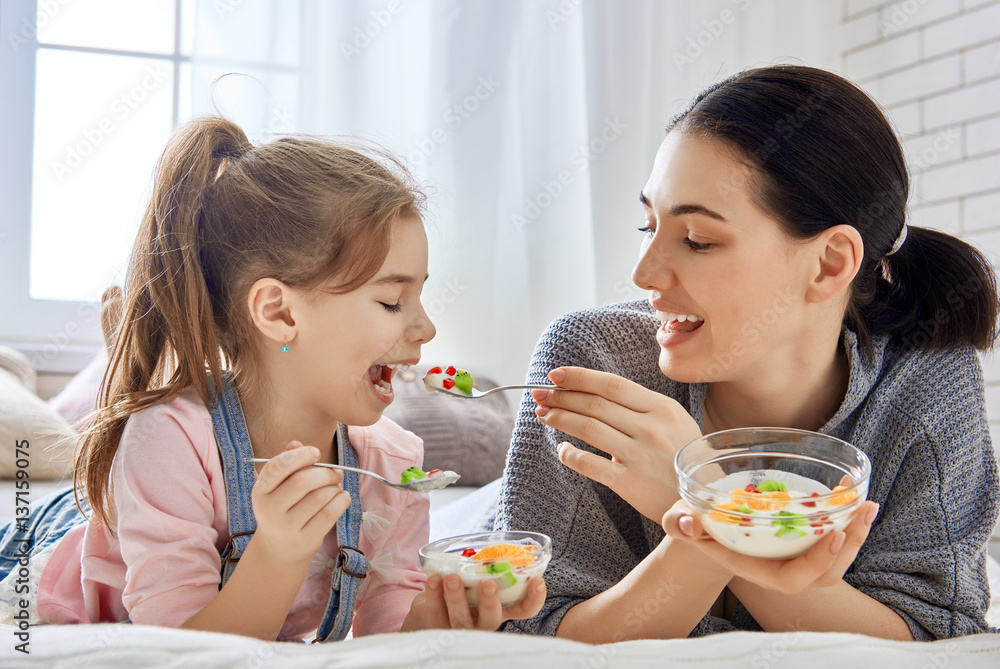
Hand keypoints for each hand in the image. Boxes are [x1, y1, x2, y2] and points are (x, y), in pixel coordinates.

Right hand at [250, 442, 351, 565]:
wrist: (279, 549)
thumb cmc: (283, 508)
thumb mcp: (279, 487)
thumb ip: (288, 463)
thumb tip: (296, 443)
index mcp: (261, 491)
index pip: (277, 467)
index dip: (300, 456)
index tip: (316, 453)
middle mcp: (269, 510)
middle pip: (303, 481)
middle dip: (325, 473)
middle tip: (336, 473)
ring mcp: (286, 528)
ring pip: (320, 497)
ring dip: (334, 487)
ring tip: (336, 487)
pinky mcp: (304, 540)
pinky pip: (329, 514)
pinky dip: (341, 501)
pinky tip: (341, 497)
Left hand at [401, 574, 546, 631]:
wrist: (430, 611)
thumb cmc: (462, 589)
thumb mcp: (478, 579)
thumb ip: (488, 567)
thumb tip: (502, 544)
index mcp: (498, 608)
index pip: (523, 610)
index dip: (534, 599)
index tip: (538, 581)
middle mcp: (482, 622)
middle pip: (491, 620)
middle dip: (490, 603)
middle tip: (488, 583)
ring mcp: (459, 628)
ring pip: (461, 619)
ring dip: (457, 597)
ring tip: (452, 578)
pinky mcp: (436, 627)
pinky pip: (436, 613)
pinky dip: (434, 595)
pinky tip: (433, 580)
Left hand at [532, 366, 701, 520]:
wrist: (704, 499)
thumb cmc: (683, 456)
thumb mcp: (674, 420)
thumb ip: (641, 406)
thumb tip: (595, 391)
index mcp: (661, 407)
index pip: (612, 385)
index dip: (580, 378)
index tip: (556, 375)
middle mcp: (650, 428)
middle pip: (595, 404)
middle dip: (561, 396)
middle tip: (540, 394)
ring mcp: (639, 455)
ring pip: (588, 428)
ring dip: (560, 418)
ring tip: (544, 414)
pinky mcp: (629, 482)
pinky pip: (590, 464)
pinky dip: (570, 455)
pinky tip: (562, 449)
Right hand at [662, 498, 879, 593]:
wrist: (707, 526)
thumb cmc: (694, 524)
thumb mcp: (681, 521)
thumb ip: (680, 524)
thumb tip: (689, 523)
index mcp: (755, 569)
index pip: (791, 579)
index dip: (814, 563)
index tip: (832, 534)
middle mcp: (781, 569)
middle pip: (826, 574)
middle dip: (850, 545)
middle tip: (863, 508)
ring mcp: (796, 557)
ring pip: (837, 559)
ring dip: (857, 533)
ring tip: (866, 502)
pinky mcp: (805, 541)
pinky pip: (834, 538)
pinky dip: (848, 518)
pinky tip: (852, 489)